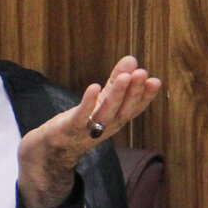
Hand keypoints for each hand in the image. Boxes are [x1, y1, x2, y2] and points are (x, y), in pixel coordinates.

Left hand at [17, 56, 160, 207]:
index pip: (134, 108)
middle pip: (124, 110)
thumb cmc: (81, 121)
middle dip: (135, 92)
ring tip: (125, 77)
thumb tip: (132, 59)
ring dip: (117, 95)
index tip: (155, 81)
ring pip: (107, 113)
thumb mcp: (101, 100)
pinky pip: (81, 116)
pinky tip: (94, 87)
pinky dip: (88, 103)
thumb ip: (116, 81)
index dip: (146, 96)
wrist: (52, 147)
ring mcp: (89, 130)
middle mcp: (106, 127)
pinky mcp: (70, 128)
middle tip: (142, 73)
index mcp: (116, 120)